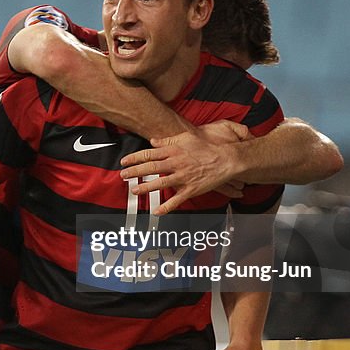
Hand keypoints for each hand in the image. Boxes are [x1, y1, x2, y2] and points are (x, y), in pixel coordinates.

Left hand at [119, 121, 249, 214]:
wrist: (226, 159)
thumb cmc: (207, 148)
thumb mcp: (186, 138)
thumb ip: (168, 141)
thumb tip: (153, 141)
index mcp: (174, 151)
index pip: (149, 154)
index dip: (134, 158)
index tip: (124, 162)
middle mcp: (176, 164)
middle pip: (151, 167)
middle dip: (135, 172)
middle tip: (123, 175)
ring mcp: (183, 177)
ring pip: (160, 183)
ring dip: (145, 187)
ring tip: (134, 190)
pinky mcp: (191, 189)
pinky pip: (176, 200)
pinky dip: (166, 207)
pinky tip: (156, 211)